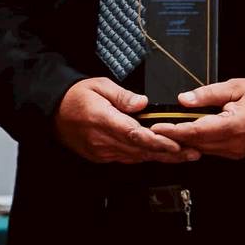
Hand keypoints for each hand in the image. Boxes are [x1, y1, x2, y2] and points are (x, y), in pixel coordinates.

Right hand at [52, 77, 196, 165]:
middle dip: (169, 153)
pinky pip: (127, 158)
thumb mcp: (99, 85)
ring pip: (136, 157)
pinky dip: (144, 156)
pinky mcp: (100, 156)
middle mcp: (102, 140)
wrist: (52, 111)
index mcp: (102, 120)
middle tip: (193, 152)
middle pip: (141, 150)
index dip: (158, 142)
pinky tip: (160, 155)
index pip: (135, 135)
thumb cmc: (75, 96)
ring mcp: (101, 151)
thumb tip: (143, 103)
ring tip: (184, 155)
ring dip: (160, 157)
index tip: (176, 144)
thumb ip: (123, 95)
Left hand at [152, 76, 244, 159]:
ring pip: (201, 149)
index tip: (156, 127)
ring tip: (162, 132)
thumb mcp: (236, 87)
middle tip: (151, 130)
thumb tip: (184, 99)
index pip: (196, 131)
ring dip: (182, 142)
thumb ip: (208, 93)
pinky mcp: (236, 153)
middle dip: (172, 138)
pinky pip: (210, 150)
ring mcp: (235, 151)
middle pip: (195, 143)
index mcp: (234, 126)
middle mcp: (234, 144)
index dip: (174, 130)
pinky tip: (183, 136)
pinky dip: (196, 143)